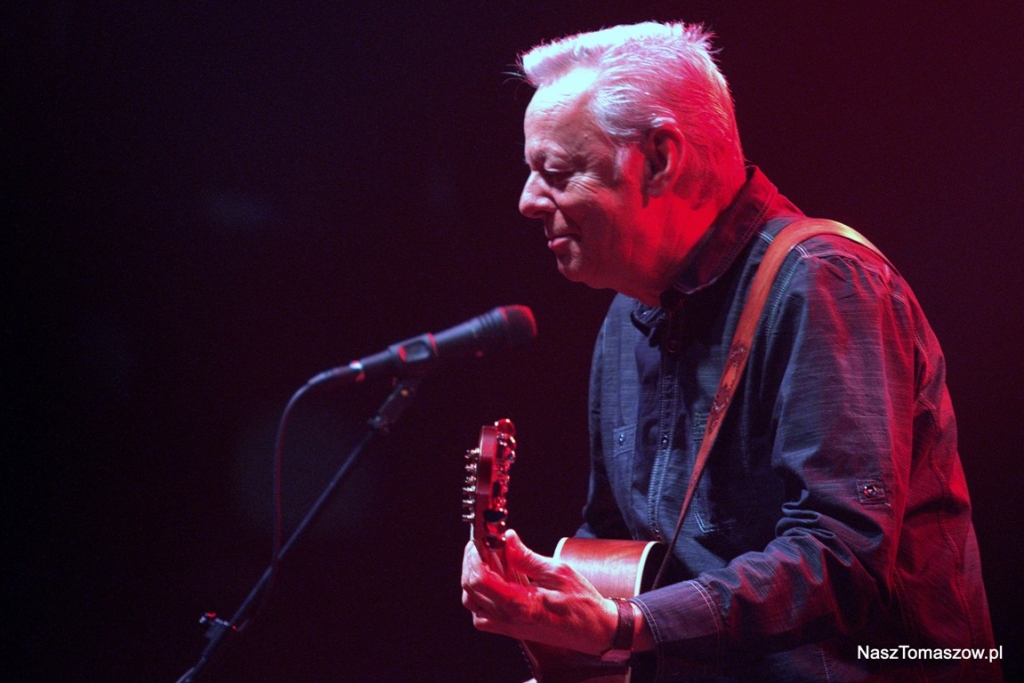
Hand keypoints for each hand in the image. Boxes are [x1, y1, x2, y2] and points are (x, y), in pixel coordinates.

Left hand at [461, 529, 618, 655]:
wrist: (595, 630)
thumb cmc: (583, 604)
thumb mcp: (559, 572)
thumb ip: (528, 557)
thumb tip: (508, 538)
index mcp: (520, 605)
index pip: (480, 580)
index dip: (474, 557)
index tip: (480, 540)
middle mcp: (509, 620)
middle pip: (471, 591)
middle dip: (471, 563)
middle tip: (482, 545)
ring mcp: (508, 627)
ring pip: (473, 604)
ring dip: (473, 579)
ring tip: (489, 559)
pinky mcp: (511, 629)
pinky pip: (483, 615)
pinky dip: (480, 596)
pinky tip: (494, 580)